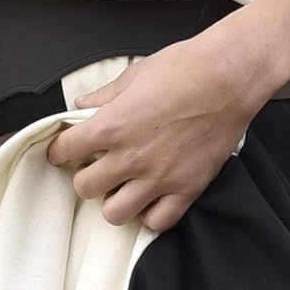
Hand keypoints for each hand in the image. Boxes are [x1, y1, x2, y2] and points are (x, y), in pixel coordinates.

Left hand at [45, 30, 270, 232]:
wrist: (229, 77)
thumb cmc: (185, 68)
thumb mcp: (134, 74)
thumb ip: (104, 96)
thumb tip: (82, 104)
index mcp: (111, 127)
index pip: (64, 151)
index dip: (61, 149)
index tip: (66, 149)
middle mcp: (130, 158)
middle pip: (85, 188)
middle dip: (86, 177)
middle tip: (97, 166)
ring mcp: (159, 178)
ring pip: (115, 214)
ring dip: (114, 200)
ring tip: (124, 186)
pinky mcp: (187, 189)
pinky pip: (159, 221)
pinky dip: (150, 214)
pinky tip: (152, 197)